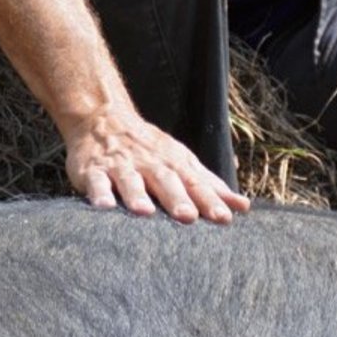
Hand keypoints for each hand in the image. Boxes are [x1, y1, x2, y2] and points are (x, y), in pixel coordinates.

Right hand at [64, 102, 249, 224]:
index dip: (210, 200)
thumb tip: (243, 206)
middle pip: (165, 180)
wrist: (103, 118)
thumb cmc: (149, 149)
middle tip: (188, 217)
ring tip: (145, 212)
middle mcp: (149, 164)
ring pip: (130, 181)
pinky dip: (99, 193)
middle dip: (177, 199)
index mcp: (173, 163)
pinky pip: (96, 182)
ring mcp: (120, 167)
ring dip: (137, 195)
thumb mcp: (181, 161)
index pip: (195, 183)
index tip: (224, 218)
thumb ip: (209, 185)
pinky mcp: (93, 171)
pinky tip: (104, 207)